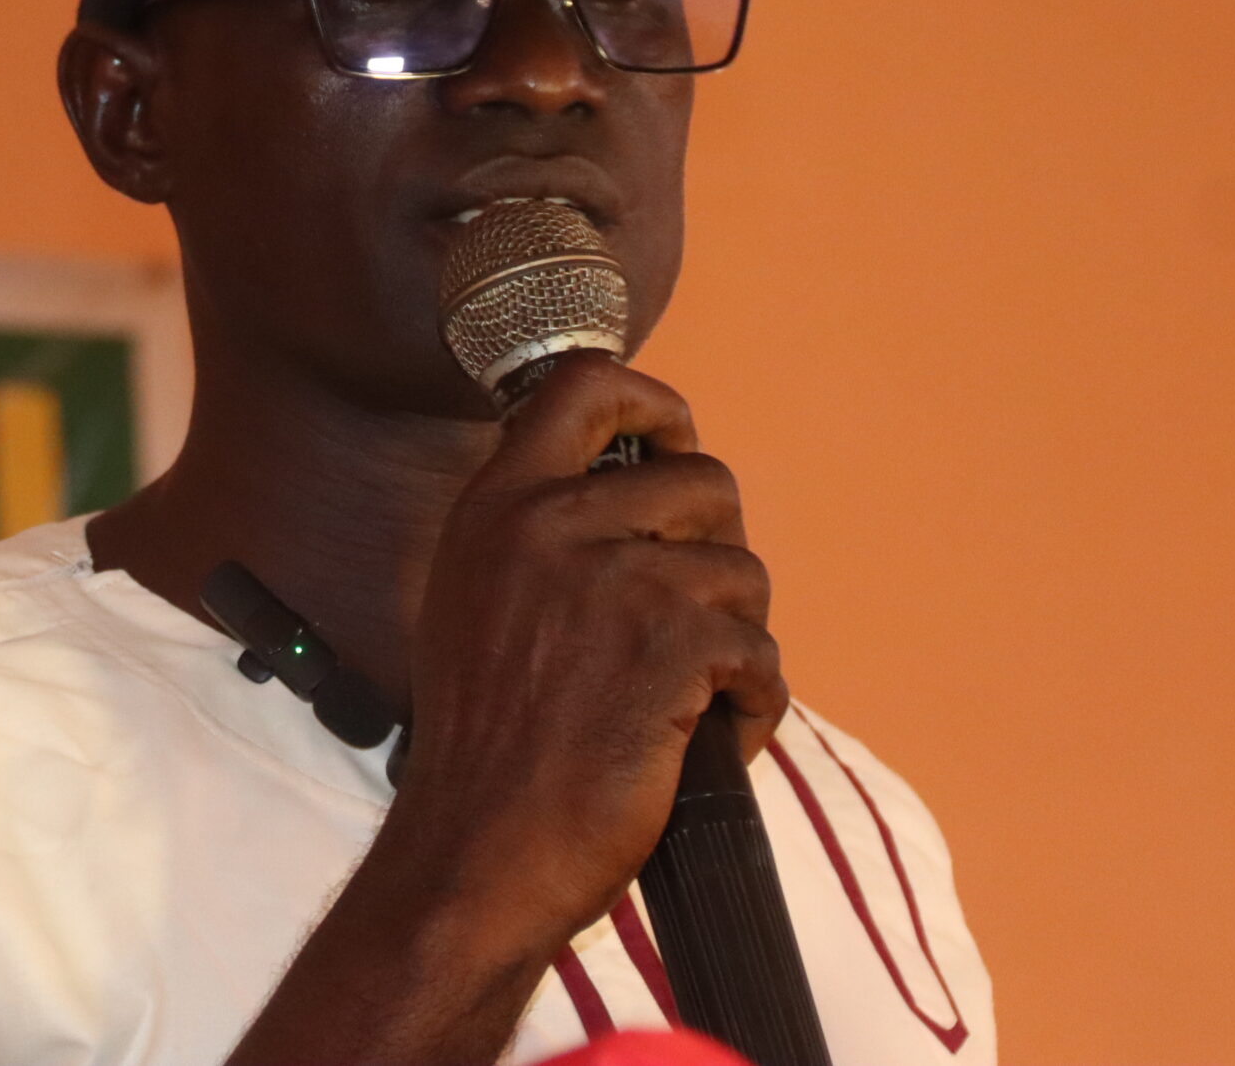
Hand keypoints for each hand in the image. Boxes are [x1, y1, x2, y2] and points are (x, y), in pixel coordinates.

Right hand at [222, 352, 786, 1065]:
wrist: (476, 851)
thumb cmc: (484, 742)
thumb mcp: (474, 597)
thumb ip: (535, 532)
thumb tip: (630, 487)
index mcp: (496, 504)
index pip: (585, 384)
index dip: (655, 405)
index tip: (673, 445)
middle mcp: (547, 524)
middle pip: (702, 478)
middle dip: (720, 547)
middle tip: (698, 615)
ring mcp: (610, 581)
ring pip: (742, 570)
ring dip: (740, 636)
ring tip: (699, 691)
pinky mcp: (667, 647)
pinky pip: (760, 652)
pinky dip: (756, 703)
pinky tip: (716, 736)